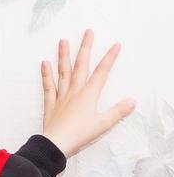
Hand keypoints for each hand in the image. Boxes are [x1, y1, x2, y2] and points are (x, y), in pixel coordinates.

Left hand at [40, 29, 134, 156]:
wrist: (55, 145)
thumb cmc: (79, 135)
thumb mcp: (103, 124)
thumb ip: (118, 111)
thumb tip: (132, 101)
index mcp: (89, 95)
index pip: (102, 72)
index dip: (110, 57)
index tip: (116, 44)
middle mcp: (74, 91)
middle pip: (81, 65)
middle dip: (85, 47)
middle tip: (87, 32)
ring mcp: (61, 97)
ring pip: (63, 72)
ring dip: (63, 56)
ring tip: (62, 41)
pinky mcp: (50, 104)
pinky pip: (48, 86)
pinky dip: (46, 75)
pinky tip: (44, 63)